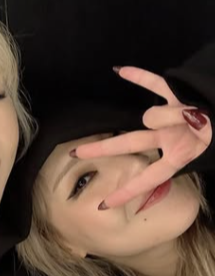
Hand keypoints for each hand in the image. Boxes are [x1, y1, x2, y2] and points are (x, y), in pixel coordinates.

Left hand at [74, 66, 211, 208]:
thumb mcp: (204, 142)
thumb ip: (174, 128)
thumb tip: (150, 117)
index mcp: (179, 156)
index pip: (148, 179)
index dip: (127, 192)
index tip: (103, 205)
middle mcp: (170, 138)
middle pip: (129, 144)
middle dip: (102, 148)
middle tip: (74, 153)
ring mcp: (172, 116)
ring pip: (151, 115)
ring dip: (167, 113)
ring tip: (191, 112)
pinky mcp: (177, 93)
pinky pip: (156, 83)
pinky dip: (140, 76)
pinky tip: (119, 70)